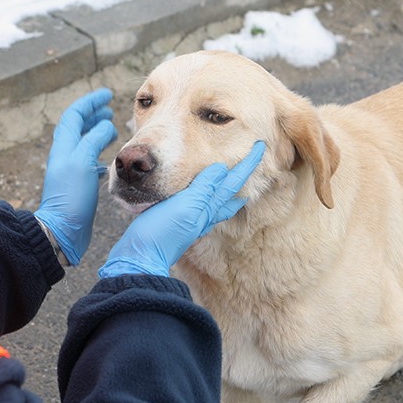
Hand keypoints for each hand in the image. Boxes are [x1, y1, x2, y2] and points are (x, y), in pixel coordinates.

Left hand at [35, 89, 117, 265]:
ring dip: (97, 132)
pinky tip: (110, 158)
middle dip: (93, 115)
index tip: (107, 94)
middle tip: (110, 110)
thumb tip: (106, 125)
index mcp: (64, 146)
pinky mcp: (77, 184)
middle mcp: (65, 155)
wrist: (61, 230)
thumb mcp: (83, 161)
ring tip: (112, 129)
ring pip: (83, 142)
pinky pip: (89, 160)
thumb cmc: (71, 196)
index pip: (75, 115)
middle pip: (77, 126)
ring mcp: (71, 170)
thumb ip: (94, 139)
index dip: (90, 102)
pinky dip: (100, 152)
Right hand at [99, 141, 265, 278]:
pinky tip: (200, 192)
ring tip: (230, 173)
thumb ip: (203, 188)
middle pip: (229, 191)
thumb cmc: (162, 231)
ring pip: (216, 198)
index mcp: (207, 206)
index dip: (247, 164)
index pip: (233, 181)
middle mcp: (204, 213)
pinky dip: (206, 193)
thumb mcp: (185, 207)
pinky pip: (200, 203)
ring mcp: (192, 219)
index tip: (260, 146)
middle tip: (251, 159)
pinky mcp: (178, 221)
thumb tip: (222, 169)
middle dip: (241, 175)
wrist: (141, 256)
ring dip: (226, 185)